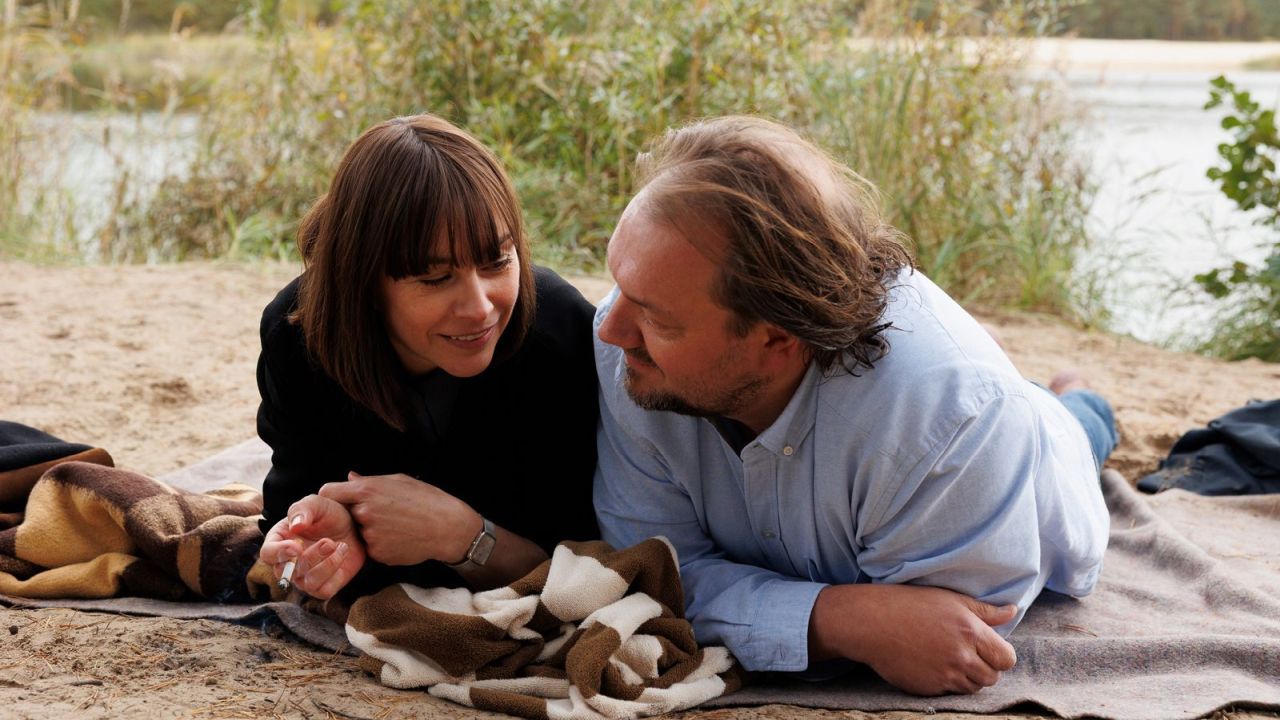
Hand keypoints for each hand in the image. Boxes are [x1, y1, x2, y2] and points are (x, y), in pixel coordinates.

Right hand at [259, 494, 366, 599]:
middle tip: (328, 542)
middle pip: (287, 572)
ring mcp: (305, 577)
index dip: (279, 553)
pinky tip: (343, 553)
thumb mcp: (316, 503)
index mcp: (279, 541)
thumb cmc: (328, 514)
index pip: (267, 554)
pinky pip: (324, 591)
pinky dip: (336, 573)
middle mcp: (288, 563)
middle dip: (310, 557)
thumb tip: (295, 526)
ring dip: (326, 566)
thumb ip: (302, 509)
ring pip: (307, 583)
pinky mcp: (324, 586)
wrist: (352, 524)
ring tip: (338, 545)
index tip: (297, 546)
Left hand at [318, 471, 479, 565]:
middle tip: (383, 513)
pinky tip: (400, 538)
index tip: (340, 500)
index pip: (329, 492)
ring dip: (370, 530)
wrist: (448, 527)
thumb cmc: (427, 500)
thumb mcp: (400, 481)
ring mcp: (370, 535)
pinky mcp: (377, 553)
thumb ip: (370, 480)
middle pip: (345, 514)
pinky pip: (371, 547)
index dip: (332, 496)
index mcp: (368, 490)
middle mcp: (364, 512)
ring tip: (396, 526)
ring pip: (359, 532)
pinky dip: (381, 544)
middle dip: (357, 514)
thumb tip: (349, 478)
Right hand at [809, 584, 1017, 695]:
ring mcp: (944, 675)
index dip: (1000, 655)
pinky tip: (931, 664)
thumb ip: (985, 611)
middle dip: (985, 668)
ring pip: (972, 688)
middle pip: (992, 677)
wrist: (872, 623)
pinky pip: (949, 693)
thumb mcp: (950, 599)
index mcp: (971, 631)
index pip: (1007, 658)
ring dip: (967, 677)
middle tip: (966, 653)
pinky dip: (945, 682)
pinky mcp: (928, 689)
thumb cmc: (910, 604)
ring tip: (948, 658)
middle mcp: (961, 656)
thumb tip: (1012, 612)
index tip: (988, 648)